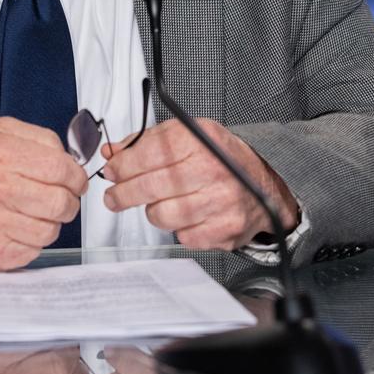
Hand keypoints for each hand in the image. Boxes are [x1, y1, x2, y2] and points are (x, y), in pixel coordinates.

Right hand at [0, 117, 87, 270]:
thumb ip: (39, 138)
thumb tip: (72, 161)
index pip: (61, 169)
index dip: (76, 177)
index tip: (74, 181)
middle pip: (60, 202)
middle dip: (67, 202)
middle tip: (58, 198)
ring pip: (51, 230)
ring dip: (48, 222)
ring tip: (30, 212)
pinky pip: (33, 251)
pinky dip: (30, 240)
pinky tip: (14, 226)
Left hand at [101, 118, 297, 249]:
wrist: (261, 187)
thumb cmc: (219, 159)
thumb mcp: (186, 136)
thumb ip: (146, 142)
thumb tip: (111, 153)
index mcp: (201, 140)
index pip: (150, 152)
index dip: (123, 165)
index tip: (111, 171)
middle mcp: (213, 169)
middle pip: (152, 186)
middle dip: (124, 194)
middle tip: (114, 197)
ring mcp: (221, 202)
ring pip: (162, 215)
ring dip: (153, 211)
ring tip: (158, 203)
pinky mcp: (224, 231)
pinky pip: (181, 236)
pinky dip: (177, 228)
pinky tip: (185, 215)